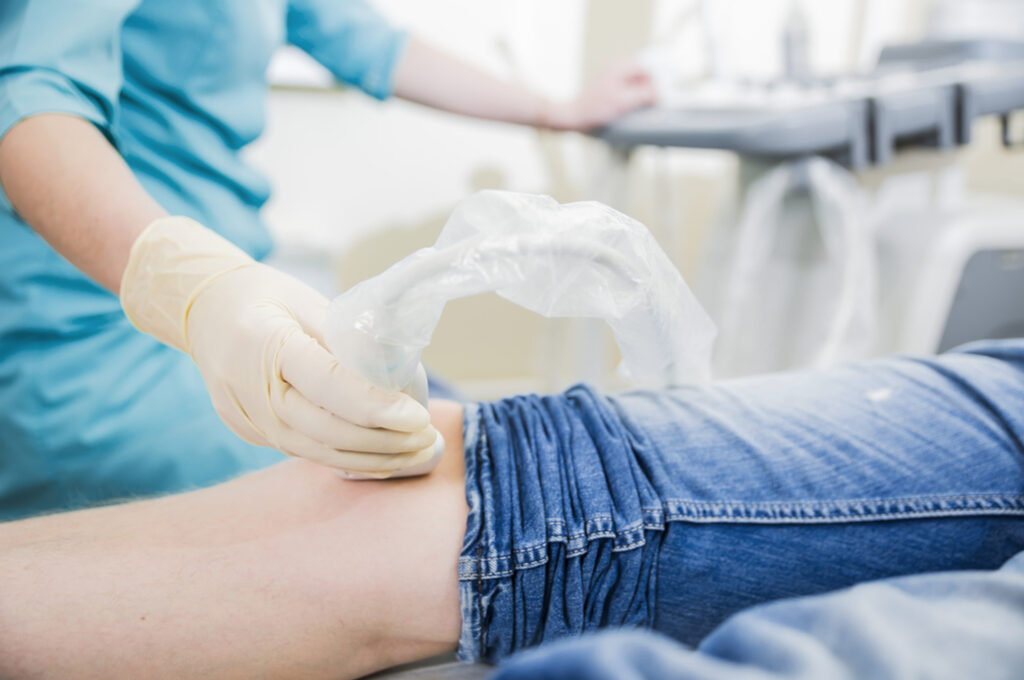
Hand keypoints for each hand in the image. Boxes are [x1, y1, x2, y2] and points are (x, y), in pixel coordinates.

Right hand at [120, 217, 441, 476]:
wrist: (202, 309)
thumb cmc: (262, 295)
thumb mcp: (307, 301)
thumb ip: (346, 339)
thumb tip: (396, 377)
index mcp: (263, 342)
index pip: (327, 384)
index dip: (375, 407)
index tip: (417, 417)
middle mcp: (249, 388)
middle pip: (324, 429)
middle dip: (383, 442)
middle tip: (427, 439)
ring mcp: (245, 416)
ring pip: (315, 451)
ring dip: (370, 458)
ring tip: (415, 452)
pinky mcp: (249, 431)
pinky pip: (303, 451)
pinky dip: (346, 457)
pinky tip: (382, 456)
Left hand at [544, 61, 656, 131]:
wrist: (572, 117)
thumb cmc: (596, 109)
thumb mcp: (624, 102)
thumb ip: (644, 95)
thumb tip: (659, 93)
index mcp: (618, 68)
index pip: (644, 69)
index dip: (653, 82)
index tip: (656, 96)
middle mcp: (612, 69)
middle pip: (638, 75)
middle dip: (646, 88)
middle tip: (649, 103)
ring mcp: (607, 79)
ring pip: (630, 83)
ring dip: (637, 94)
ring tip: (638, 108)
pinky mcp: (603, 89)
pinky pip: (622, 90)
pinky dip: (627, 98)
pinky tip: (626, 110)